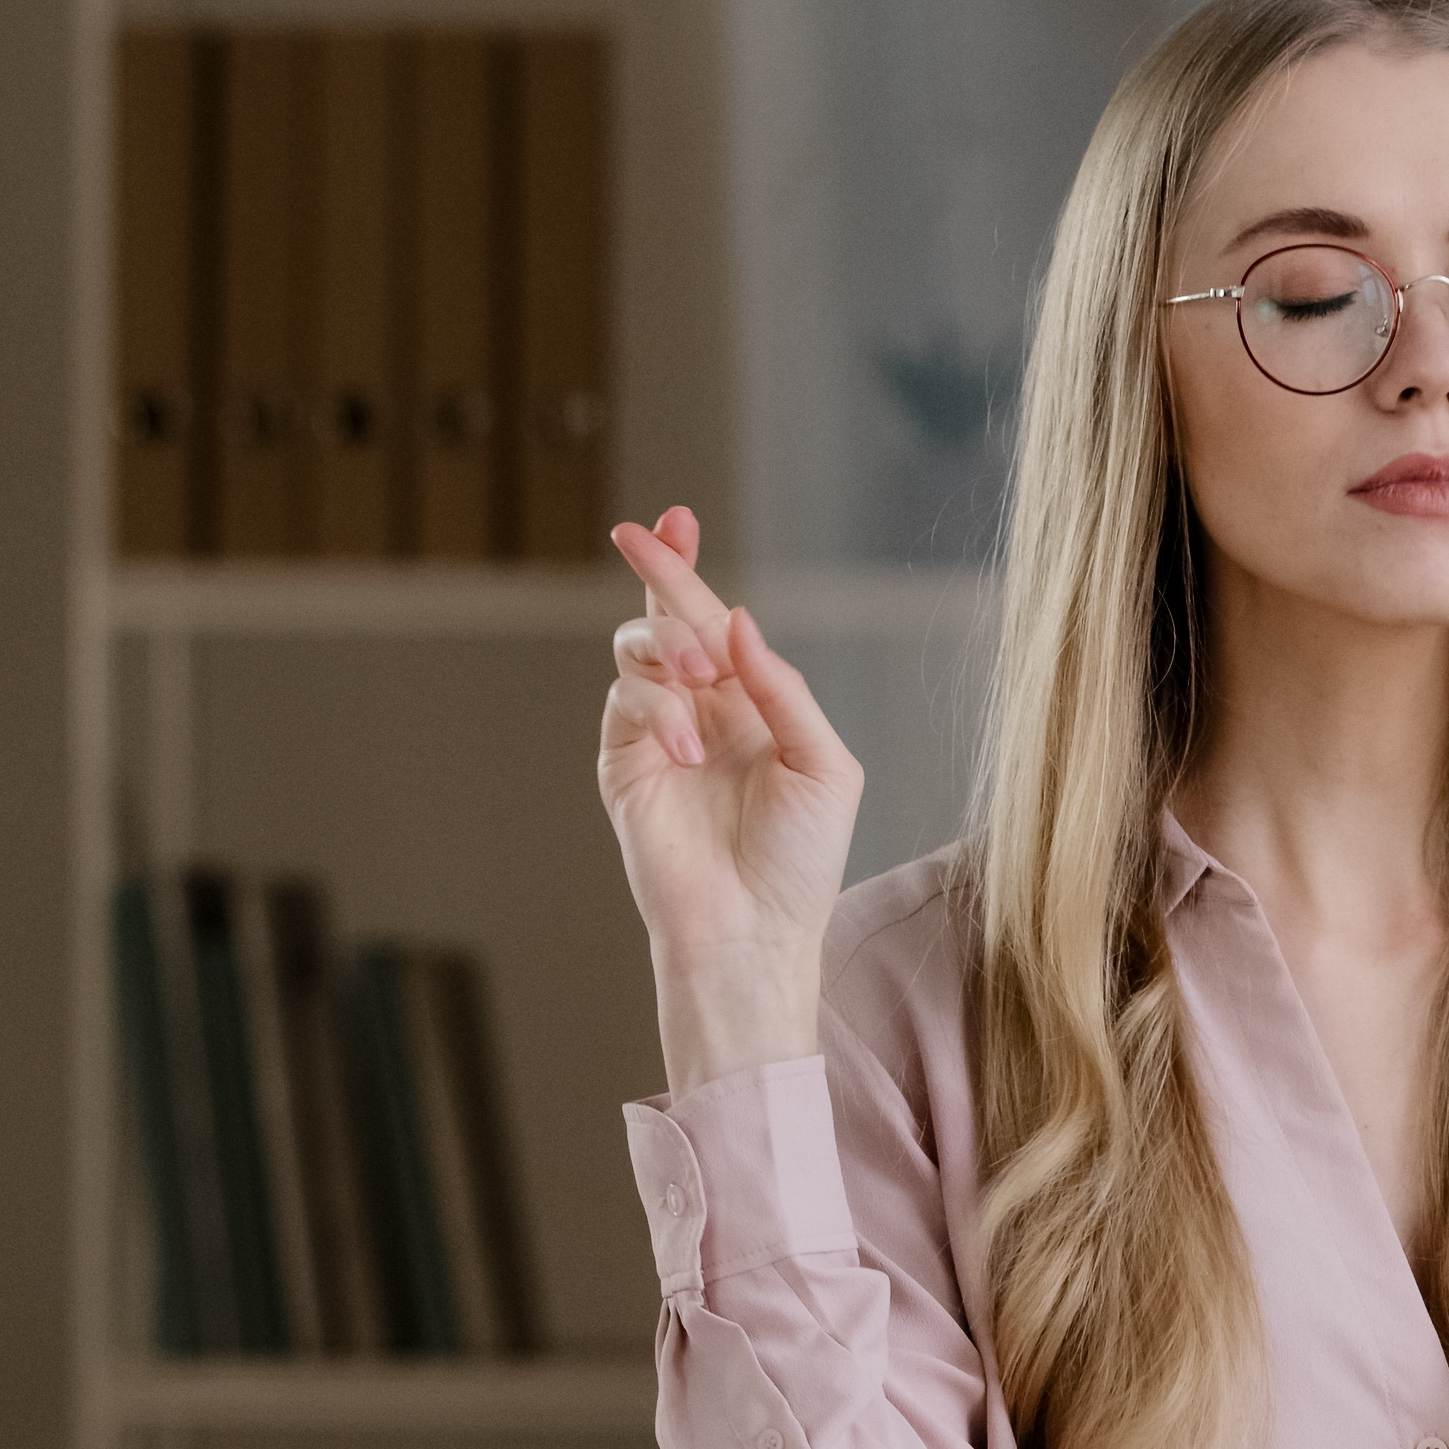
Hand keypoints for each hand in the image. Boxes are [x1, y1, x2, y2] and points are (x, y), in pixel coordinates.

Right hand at [595, 507, 865, 1091]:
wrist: (755, 929)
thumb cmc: (801, 859)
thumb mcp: (824, 763)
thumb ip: (782, 688)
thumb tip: (737, 621)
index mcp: (751, 703)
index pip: (714, 622)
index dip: (687, 570)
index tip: (672, 519)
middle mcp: (701, 710)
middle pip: (667, 619)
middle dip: (662, 574)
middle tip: (655, 547)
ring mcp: (657, 735)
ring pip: (638, 650)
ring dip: (670, 648)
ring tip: (704, 685)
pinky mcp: (624, 765)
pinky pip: (625, 701)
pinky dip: (658, 709)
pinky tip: (691, 747)